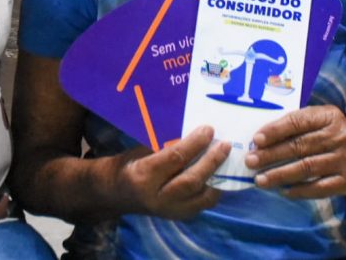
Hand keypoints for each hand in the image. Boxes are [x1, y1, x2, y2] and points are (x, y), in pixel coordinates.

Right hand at [113, 126, 229, 219]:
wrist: (117, 192)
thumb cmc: (129, 164)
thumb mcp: (141, 150)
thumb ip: (164, 145)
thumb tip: (193, 132)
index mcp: (144, 176)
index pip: (174, 158)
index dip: (194, 143)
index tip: (208, 129)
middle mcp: (157, 198)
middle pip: (191, 180)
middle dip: (211, 161)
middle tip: (224, 144)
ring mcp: (170, 211)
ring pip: (202, 197)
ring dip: (218, 177)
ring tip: (227, 159)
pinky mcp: (180, 216)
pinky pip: (204, 204)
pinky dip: (215, 189)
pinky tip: (221, 174)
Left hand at [246, 105, 345, 203]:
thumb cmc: (332, 138)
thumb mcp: (320, 123)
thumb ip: (295, 126)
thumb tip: (259, 140)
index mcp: (329, 116)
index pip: (297, 122)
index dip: (275, 131)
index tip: (256, 140)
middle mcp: (340, 135)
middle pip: (299, 146)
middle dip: (271, 155)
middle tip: (250, 162)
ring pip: (307, 168)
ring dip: (280, 175)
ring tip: (260, 180)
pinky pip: (320, 187)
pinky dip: (300, 191)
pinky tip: (284, 192)